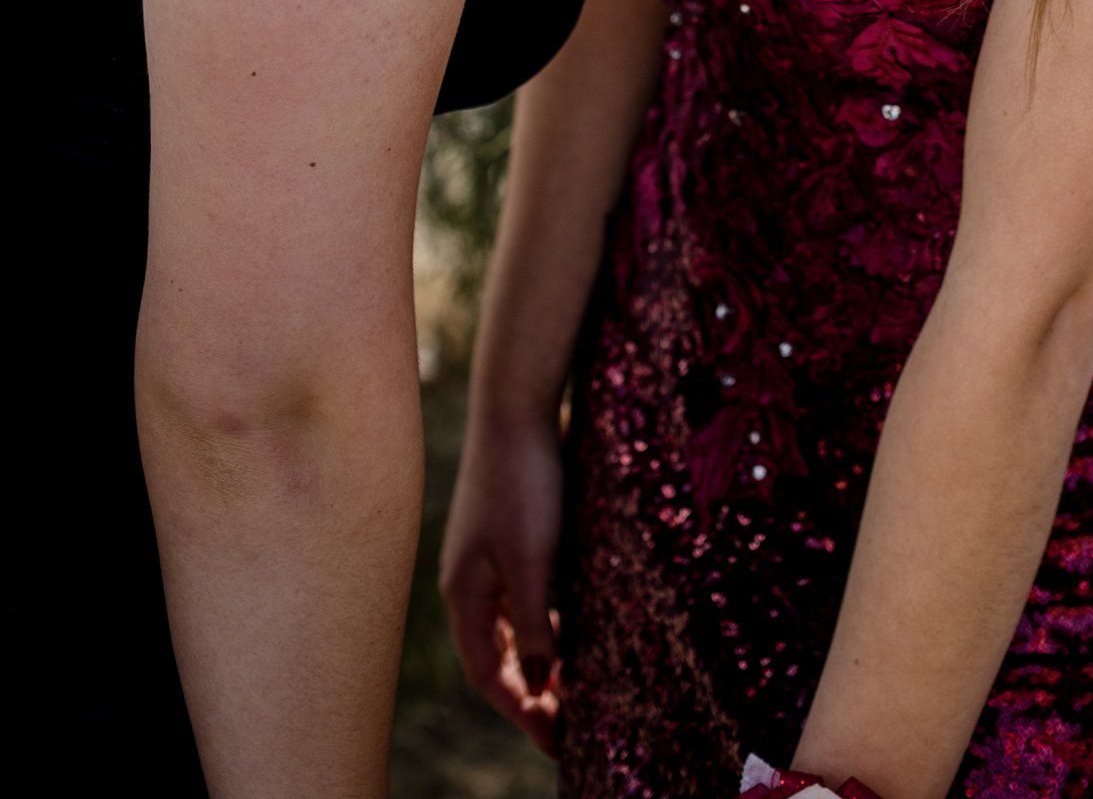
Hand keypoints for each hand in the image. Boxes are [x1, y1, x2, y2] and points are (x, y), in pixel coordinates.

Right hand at [439, 408, 565, 753]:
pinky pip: (522, 594)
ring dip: (538, 657)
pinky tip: (572, 624)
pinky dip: (544, 620)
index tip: (555, 740)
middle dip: (527, 693)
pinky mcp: (508, 530)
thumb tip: (541, 687)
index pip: (488, 672)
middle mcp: (470, 580)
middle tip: (566, 725)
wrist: (516, 405)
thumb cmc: (523, 483)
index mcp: (466, 593)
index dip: (519, 709)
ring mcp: (487, 554)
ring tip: (573, 687)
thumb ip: (536, 625)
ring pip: (511, 624)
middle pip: (497, 654)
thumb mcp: (534, 560)